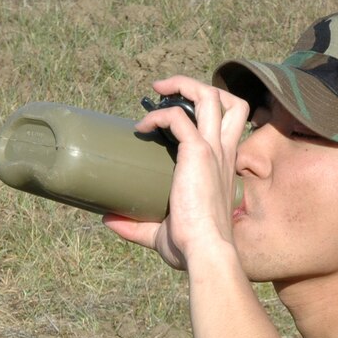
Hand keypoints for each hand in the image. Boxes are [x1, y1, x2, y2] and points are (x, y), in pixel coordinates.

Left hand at [103, 76, 248, 269]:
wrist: (205, 252)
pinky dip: (157, 115)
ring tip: (157, 90)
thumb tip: (108, 220)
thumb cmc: (191, 248)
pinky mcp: (198, 153)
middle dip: (200, 88)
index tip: (173, 122)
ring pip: (210, 97)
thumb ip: (137, 226)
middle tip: (168, 92)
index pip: (229, 127)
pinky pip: (177, 117)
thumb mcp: (161, 233)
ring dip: (183, 85)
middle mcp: (224, 156)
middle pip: (229, 102)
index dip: (205, 115)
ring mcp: (213, 152)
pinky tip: (140, 129)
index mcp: (224, 170)